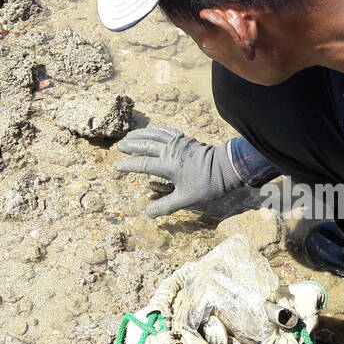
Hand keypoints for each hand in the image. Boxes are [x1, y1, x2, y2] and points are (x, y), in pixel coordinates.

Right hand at [114, 126, 244, 217]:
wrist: (226, 168)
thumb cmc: (206, 185)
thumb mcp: (185, 199)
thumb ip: (165, 205)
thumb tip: (147, 214)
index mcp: (167, 166)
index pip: (142, 165)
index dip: (129, 166)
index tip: (117, 167)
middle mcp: (170, 151)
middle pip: (145, 146)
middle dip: (131, 146)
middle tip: (119, 146)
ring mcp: (178, 143)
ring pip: (154, 135)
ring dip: (141, 135)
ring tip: (129, 135)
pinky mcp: (186, 139)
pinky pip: (167, 131)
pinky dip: (156, 129)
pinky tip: (151, 129)